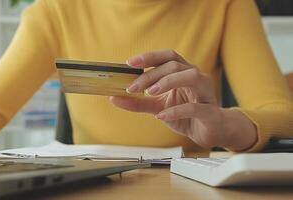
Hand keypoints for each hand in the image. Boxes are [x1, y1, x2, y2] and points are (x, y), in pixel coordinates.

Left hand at [110, 49, 256, 150]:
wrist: (209, 133)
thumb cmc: (185, 115)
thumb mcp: (157, 107)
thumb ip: (137, 102)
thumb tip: (112, 98)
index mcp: (182, 73)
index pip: (167, 56)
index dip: (149, 56)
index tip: (129, 62)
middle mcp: (195, 77)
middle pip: (174, 65)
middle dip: (151, 74)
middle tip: (132, 87)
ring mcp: (205, 93)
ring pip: (191, 76)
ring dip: (167, 82)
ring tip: (150, 92)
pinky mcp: (210, 112)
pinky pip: (195, 107)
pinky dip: (176, 110)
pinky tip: (161, 115)